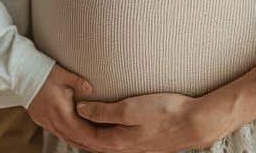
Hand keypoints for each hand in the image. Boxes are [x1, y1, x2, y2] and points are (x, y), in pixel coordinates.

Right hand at [27, 65, 106, 149]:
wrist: (21, 74)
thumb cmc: (43, 73)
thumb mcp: (64, 74)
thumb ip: (79, 82)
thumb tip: (92, 88)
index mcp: (62, 114)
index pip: (83, 133)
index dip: (97, 139)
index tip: (110, 140)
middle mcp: (55, 123)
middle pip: (77, 141)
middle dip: (93, 145)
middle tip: (108, 147)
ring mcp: (48, 124)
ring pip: (69, 140)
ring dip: (83, 144)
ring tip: (98, 146)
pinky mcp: (44, 122)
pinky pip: (62, 135)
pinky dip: (73, 139)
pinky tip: (80, 138)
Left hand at [76, 92, 232, 152]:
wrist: (193, 122)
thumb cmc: (163, 112)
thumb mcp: (129, 108)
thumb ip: (103, 110)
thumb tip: (81, 109)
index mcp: (116, 143)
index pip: (85, 136)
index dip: (72, 122)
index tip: (63, 107)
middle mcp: (124, 149)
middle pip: (93, 142)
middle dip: (79, 131)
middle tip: (66, 116)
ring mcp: (135, 148)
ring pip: (106, 142)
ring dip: (93, 132)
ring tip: (83, 119)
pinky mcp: (144, 144)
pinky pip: (118, 140)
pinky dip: (108, 132)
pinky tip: (110, 123)